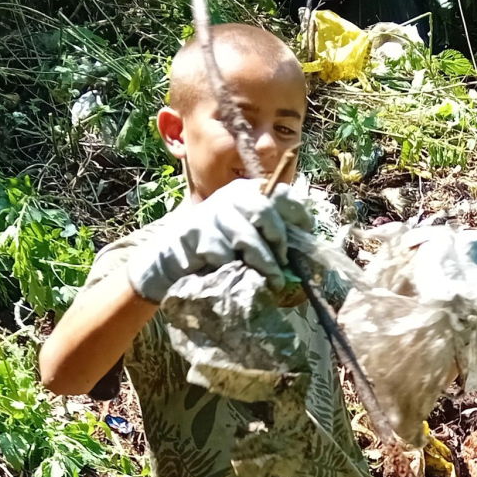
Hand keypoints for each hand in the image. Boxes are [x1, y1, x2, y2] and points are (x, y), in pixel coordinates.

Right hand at [127, 179, 313, 303]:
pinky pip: (223, 255)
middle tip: (284, 267)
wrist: (169, 263)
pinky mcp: (195, 233)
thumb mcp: (245, 240)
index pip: (281, 194)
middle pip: (263, 210)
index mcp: (248, 193)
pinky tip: (235, 277)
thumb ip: (269, 239)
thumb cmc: (215, 254)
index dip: (298, 216)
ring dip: (263, 263)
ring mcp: (211, 213)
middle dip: (279, 242)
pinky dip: (234, 270)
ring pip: (246, 236)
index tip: (306, 238)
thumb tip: (303, 254)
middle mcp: (230, 197)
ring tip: (273, 283)